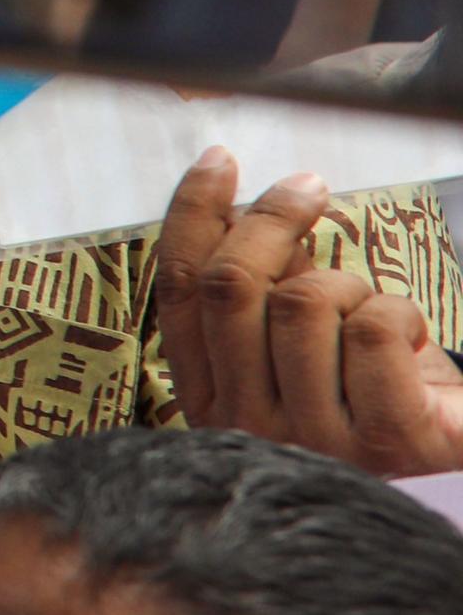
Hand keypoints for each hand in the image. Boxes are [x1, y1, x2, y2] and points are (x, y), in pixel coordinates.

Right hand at [155, 150, 462, 476]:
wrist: (448, 451)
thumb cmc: (373, 387)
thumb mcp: (301, 334)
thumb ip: (261, 285)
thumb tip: (235, 209)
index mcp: (210, 398)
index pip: (179, 292)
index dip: (193, 215)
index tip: (220, 162)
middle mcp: (247, 425)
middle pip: (232, 286)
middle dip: (272, 220)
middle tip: (308, 190)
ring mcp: (313, 440)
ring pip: (303, 303)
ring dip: (350, 285)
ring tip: (373, 311)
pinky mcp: (384, 440)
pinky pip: (371, 331)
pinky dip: (399, 312)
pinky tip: (411, 339)